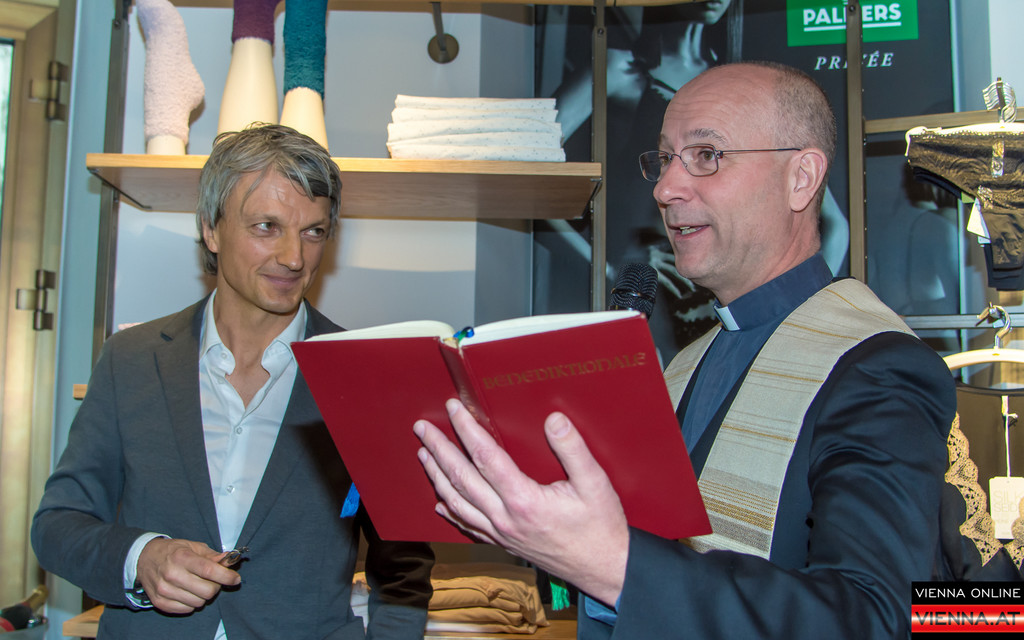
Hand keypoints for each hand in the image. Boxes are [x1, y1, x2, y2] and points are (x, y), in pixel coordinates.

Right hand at [136, 538, 241, 613]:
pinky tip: (187, 592)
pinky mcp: (159, 602)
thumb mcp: (193, 546)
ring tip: (197, 585)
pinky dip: (192, 603)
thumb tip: (229, 561)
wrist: (144, 558)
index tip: (235, 578)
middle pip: (207, 591)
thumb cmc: (173, 551)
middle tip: (212, 580)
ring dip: (203, 595)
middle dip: (215, 586)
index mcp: (182, 557)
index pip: (209, 571)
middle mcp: (172, 574)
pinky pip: (186, 609)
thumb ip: (212, 555)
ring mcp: (164, 590)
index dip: (226, 576)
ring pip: (198, 602)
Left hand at [414, 399, 628, 606]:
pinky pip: (468, 527)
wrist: (606, 570)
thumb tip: (554, 420)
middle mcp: (506, 519)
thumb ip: (573, 449)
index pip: (486, 457)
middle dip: (439, 449)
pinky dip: (450, 512)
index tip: (454, 409)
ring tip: (424, 455)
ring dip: (437, 477)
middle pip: (461, 479)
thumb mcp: (595, 483)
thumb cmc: (601, 527)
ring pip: (458, 503)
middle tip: (422, 428)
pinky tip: (440, 503)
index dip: (467, 430)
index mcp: (525, 501)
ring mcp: (501, 534)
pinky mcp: (504, 544)